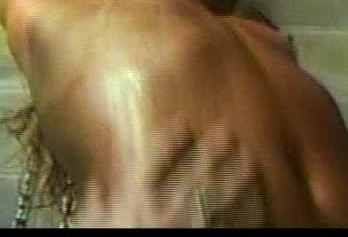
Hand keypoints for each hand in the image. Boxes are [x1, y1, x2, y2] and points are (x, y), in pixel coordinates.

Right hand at [76, 121, 267, 226]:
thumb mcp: (92, 224)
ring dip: (234, 179)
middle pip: (190, 176)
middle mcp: (160, 212)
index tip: (183, 122)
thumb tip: (100, 182)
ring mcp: (185, 229)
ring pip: (214, 201)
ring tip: (250, 159)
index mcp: (132, 202)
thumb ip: (97, 202)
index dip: (168, 140)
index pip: (151, 163)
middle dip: (210, 152)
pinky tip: (255, 200)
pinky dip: (244, 212)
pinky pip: (229, 225)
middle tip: (226, 131)